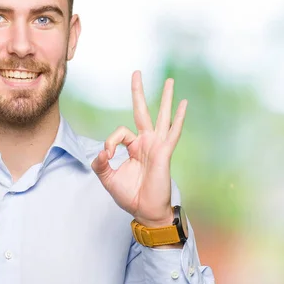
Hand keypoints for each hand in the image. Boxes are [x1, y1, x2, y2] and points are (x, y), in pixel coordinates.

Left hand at [91, 71, 186, 227]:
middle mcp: (146, 142)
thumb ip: (100, 164)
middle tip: (136, 72)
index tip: (106, 156)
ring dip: (166, 98)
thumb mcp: (108, 178)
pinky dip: (178, 118)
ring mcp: (157, 146)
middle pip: (142, 111)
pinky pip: (172, 132)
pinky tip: (184, 104)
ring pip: (161, 116)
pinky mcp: (164, 152)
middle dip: (138, 92)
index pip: (120, 132)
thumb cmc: (130, 195)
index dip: (110, 142)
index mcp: (134, 147)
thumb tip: (99, 152)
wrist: (145, 211)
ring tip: (170, 81)